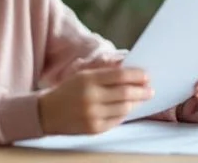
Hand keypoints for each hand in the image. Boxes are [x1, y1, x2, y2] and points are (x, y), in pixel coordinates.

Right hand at [38, 67, 153, 134]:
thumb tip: (128, 68)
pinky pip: (117, 121)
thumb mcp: (82, 75)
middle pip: (126, 93)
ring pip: (124, 108)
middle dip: (142, 91)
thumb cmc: (68, 90)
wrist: (47, 113)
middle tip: (150, 90)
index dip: (137, 75)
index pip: (120, 76)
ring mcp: (93, 115)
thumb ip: (105, 71)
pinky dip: (124, 114)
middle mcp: (91, 97)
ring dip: (136, 103)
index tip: (147, 76)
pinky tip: (127, 108)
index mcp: (88, 80)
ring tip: (140, 99)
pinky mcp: (94, 128)